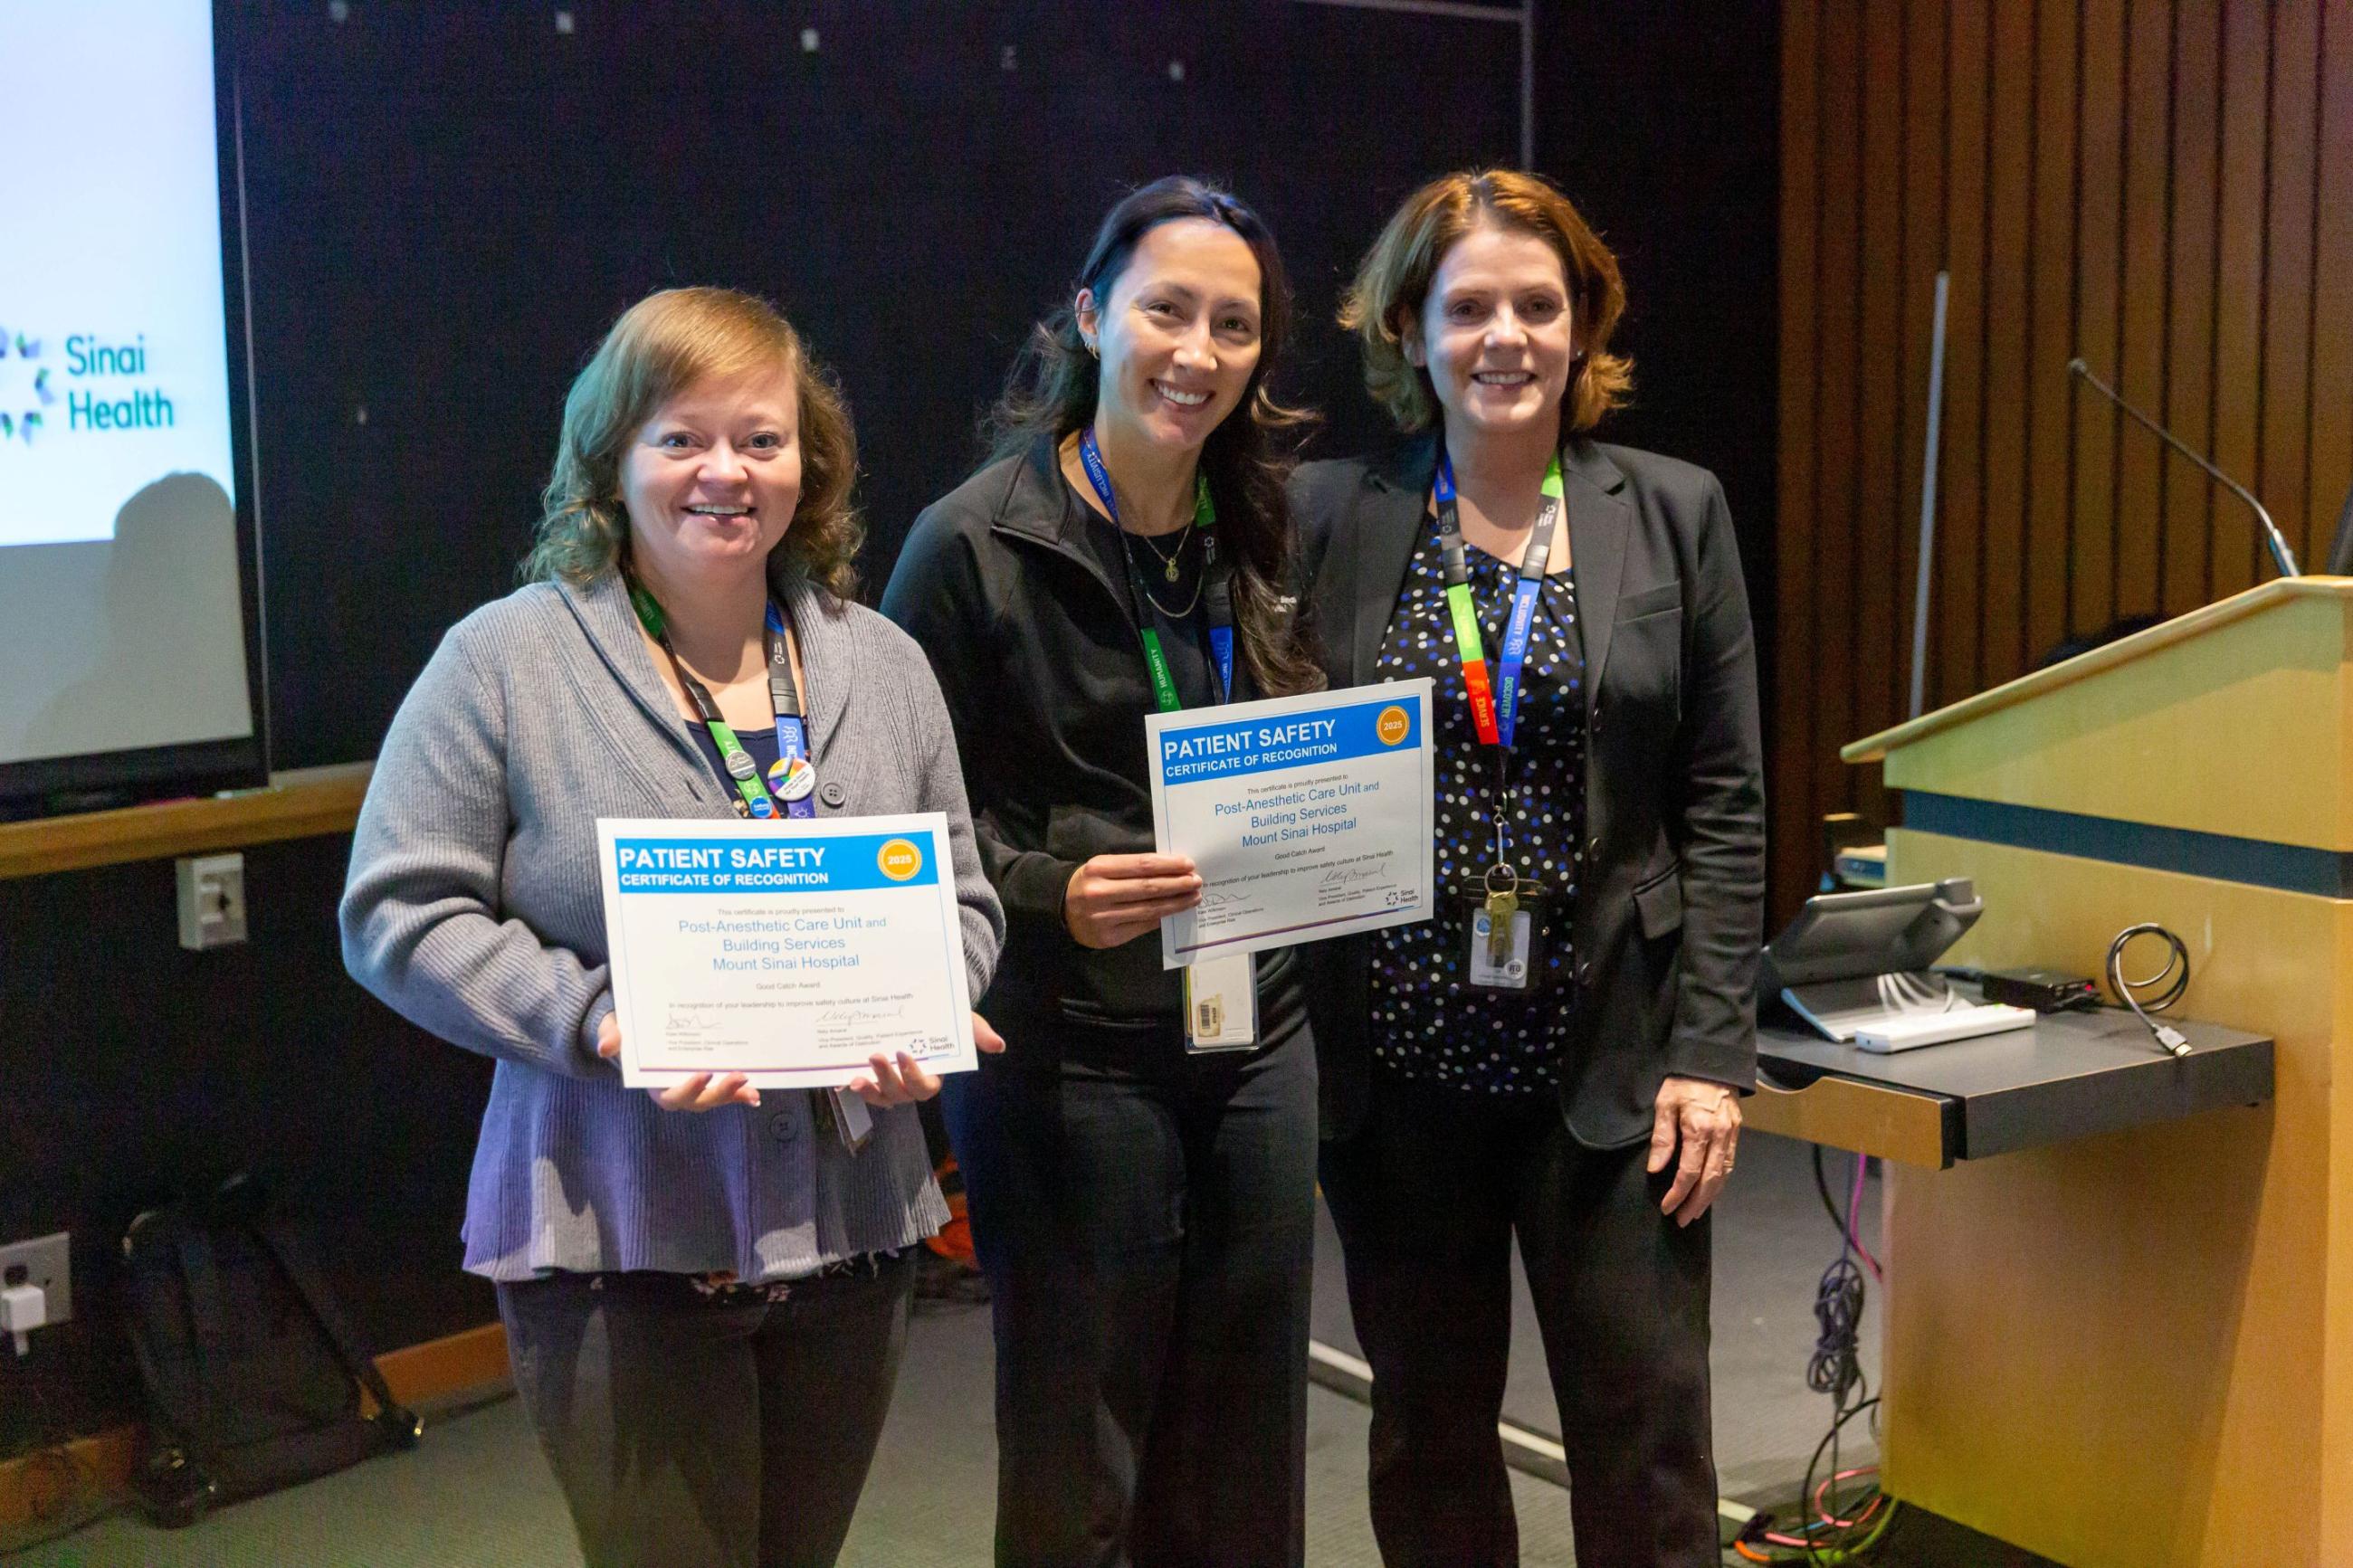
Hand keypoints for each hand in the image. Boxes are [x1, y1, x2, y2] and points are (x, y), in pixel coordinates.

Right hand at [597, 1011, 760, 1112]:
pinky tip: (756, 1092)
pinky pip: (727, 1090)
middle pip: (701, 1100)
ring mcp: (696, 1088)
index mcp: (655, 1085)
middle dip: (720, 1092)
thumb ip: (612, 1036)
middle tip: (739, 1076)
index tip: (703, 1074)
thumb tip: (606, 1047)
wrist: (637, 1031)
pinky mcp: (710, 1081)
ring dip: (735, 1093)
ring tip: (753, 1087)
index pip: (672, 1095)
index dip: (688, 1089)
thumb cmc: (627, 1033)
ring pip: (717, 1097)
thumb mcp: (615, 1029)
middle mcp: (678, 1091)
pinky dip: (741, 1093)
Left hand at [842, 1011, 1006, 1106]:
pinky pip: (860, 1086)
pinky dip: (848, 1086)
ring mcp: (888, 1081)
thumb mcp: (963, 1023)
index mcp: (931, 1076)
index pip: (924, 1087)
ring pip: (878, 1096)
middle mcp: (908, 1084)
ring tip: (854, 1079)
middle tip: (875, 1056)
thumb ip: (978, 1033)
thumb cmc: (946, 1020)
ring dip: (867, 1091)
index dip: (914, 1076)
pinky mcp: (869, 1074)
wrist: (925, 1009)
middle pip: (898, 1094)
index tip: (904, 1053)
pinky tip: (838, 1079)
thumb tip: (999, 1045)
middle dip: (886, 1080)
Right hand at [1063, 853, 1200, 948]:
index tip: (1189, 864)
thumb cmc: (1089, 883)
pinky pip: (1142, 926)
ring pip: (1149, 909)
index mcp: (1099, 869)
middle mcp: (1100, 893)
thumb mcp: (1103, 867)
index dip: (1168, 865)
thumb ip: (1131, 867)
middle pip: (1148, 888)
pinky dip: (1161, 917)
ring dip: (1176, 903)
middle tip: (1197, 881)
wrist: (1060, 910)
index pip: (1142, 865)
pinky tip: (1175, 911)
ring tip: (1193, 897)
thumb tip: (1170, 871)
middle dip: (1177, 884)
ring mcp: (1104, 918)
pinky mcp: (1109, 937)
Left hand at [1647, 1074, 1741, 1226]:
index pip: (1689, 1173)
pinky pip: (1729, 1164)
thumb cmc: (1682, 1081)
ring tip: (1695, 1212)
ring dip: (1710, 1197)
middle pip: (1710, 1180)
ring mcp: (1731, 1134)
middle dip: (1696, 1204)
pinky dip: (1720, 1181)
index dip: (1677, 1194)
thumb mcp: (1664, 1104)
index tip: (1666, 1207)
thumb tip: (1656, 1170)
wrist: (1710, 1060)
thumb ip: (1662, 1138)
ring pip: (1724, 1175)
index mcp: (1700, 1130)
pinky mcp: (1736, 1132)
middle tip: (1682, 1220)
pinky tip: (1710, 1190)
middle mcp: (1720, 1136)